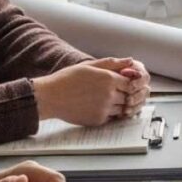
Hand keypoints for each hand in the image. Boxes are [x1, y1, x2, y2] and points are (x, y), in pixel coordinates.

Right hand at [32, 58, 150, 124]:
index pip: (131, 83)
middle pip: (128, 96)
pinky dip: (108, 113)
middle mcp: (109, 94)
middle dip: (122, 94)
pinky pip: (111, 117)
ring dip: (117, 104)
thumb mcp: (89, 66)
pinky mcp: (98, 120)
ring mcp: (104, 109)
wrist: (50, 97)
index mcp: (109, 78)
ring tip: (100, 99)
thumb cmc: (67, 79)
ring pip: (121, 108)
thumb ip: (112, 63)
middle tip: (109, 91)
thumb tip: (131, 61)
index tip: (119, 82)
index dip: (126, 83)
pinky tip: (95, 106)